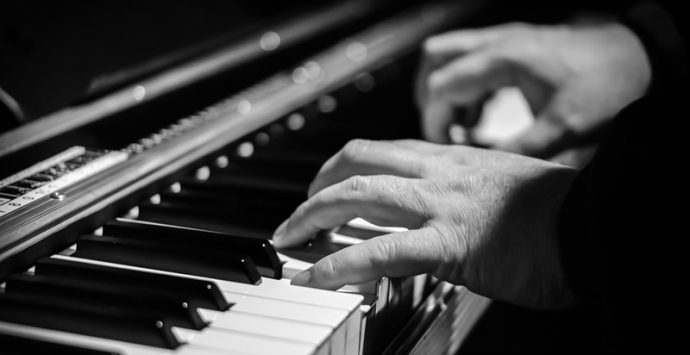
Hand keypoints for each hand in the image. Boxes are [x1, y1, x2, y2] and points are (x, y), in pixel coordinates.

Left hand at [273, 139, 577, 308]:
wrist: (596, 225)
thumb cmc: (559, 214)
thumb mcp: (505, 191)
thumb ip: (468, 196)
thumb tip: (447, 216)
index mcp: (456, 159)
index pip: (387, 150)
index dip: (349, 164)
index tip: (332, 183)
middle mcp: (442, 172)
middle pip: (360, 159)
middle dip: (319, 182)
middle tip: (300, 209)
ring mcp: (442, 204)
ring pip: (358, 193)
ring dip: (313, 214)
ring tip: (290, 236)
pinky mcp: (449, 243)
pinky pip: (379, 251)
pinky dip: (338, 263)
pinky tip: (316, 276)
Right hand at [416, 21, 650, 157]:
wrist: (637, 57)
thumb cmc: (604, 86)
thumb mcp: (562, 128)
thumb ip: (519, 148)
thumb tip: (482, 169)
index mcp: (503, 60)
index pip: (442, 87)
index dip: (434, 120)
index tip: (443, 147)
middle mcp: (497, 43)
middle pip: (434, 61)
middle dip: (431, 99)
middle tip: (445, 131)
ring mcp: (503, 40)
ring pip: (448, 55)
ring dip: (445, 89)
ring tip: (461, 124)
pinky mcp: (513, 45)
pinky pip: (470, 59)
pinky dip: (464, 85)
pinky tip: (479, 113)